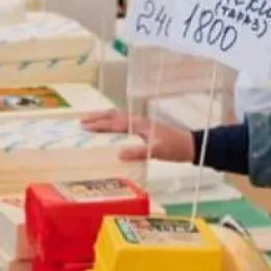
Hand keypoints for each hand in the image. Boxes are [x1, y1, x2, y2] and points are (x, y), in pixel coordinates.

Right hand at [81, 110, 196, 163]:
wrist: (190, 145)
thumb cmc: (174, 148)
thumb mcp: (157, 151)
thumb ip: (138, 152)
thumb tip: (119, 154)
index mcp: (139, 124)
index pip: (114, 122)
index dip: (99, 124)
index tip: (84, 127)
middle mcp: (138, 121)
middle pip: (114, 115)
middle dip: (97, 117)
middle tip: (81, 121)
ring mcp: (140, 124)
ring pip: (118, 117)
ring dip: (103, 118)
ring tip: (90, 122)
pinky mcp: (143, 130)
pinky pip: (123, 124)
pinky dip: (112, 124)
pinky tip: (109, 130)